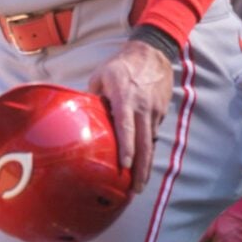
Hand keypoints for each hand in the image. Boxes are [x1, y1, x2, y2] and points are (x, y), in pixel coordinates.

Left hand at [88, 38, 174, 191]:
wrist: (152, 52)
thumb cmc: (121, 65)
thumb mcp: (100, 77)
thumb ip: (93, 99)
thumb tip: (81, 119)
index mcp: (125, 98)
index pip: (126, 127)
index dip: (126, 147)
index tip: (125, 165)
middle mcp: (142, 108)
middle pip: (144, 143)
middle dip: (140, 168)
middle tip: (136, 189)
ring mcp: (154, 111)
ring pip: (151, 142)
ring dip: (145, 164)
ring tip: (139, 184)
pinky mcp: (161, 112)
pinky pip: (153, 133)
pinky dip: (147, 148)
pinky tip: (142, 162)